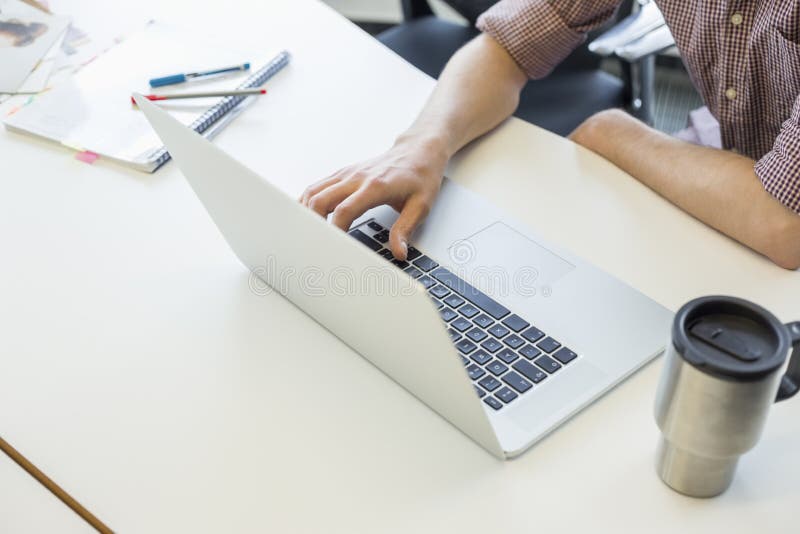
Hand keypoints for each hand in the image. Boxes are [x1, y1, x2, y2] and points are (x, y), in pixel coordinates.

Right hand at [300, 136, 448, 259]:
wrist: (418, 150)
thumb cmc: (420, 176)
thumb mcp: (421, 206)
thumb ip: (405, 230)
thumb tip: (398, 252)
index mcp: (375, 186)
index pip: (345, 210)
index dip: (334, 230)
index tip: (332, 247)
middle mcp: (357, 178)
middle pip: (321, 200)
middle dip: (313, 224)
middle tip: (314, 244)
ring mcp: (347, 174)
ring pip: (314, 191)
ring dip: (305, 212)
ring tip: (305, 233)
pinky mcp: (343, 173)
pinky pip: (318, 186)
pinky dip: (308, 201)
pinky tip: (306, 215)